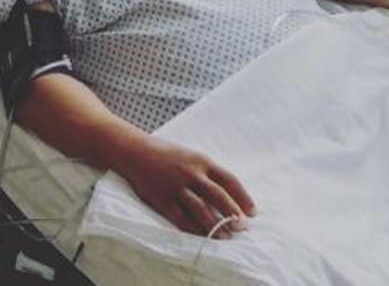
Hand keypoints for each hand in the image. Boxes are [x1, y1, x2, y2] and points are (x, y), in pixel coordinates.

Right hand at [114, 137, 254, 238]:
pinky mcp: (161, 198)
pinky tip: (200, 236)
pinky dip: (191, 228)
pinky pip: (179, 217)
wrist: (135, 151)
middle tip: (242, 228)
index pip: (229, 180)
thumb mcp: (192, 157)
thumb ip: (208, 173)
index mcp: (202, 161)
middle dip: (232, 213)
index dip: (243, 197)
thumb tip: (229, 194)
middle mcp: (191, 174)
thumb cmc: (168, 155)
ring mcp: (176, 186)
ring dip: (214, 224)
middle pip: (218, 196)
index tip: (253, 212)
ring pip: (200, 209)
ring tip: (224, 236)